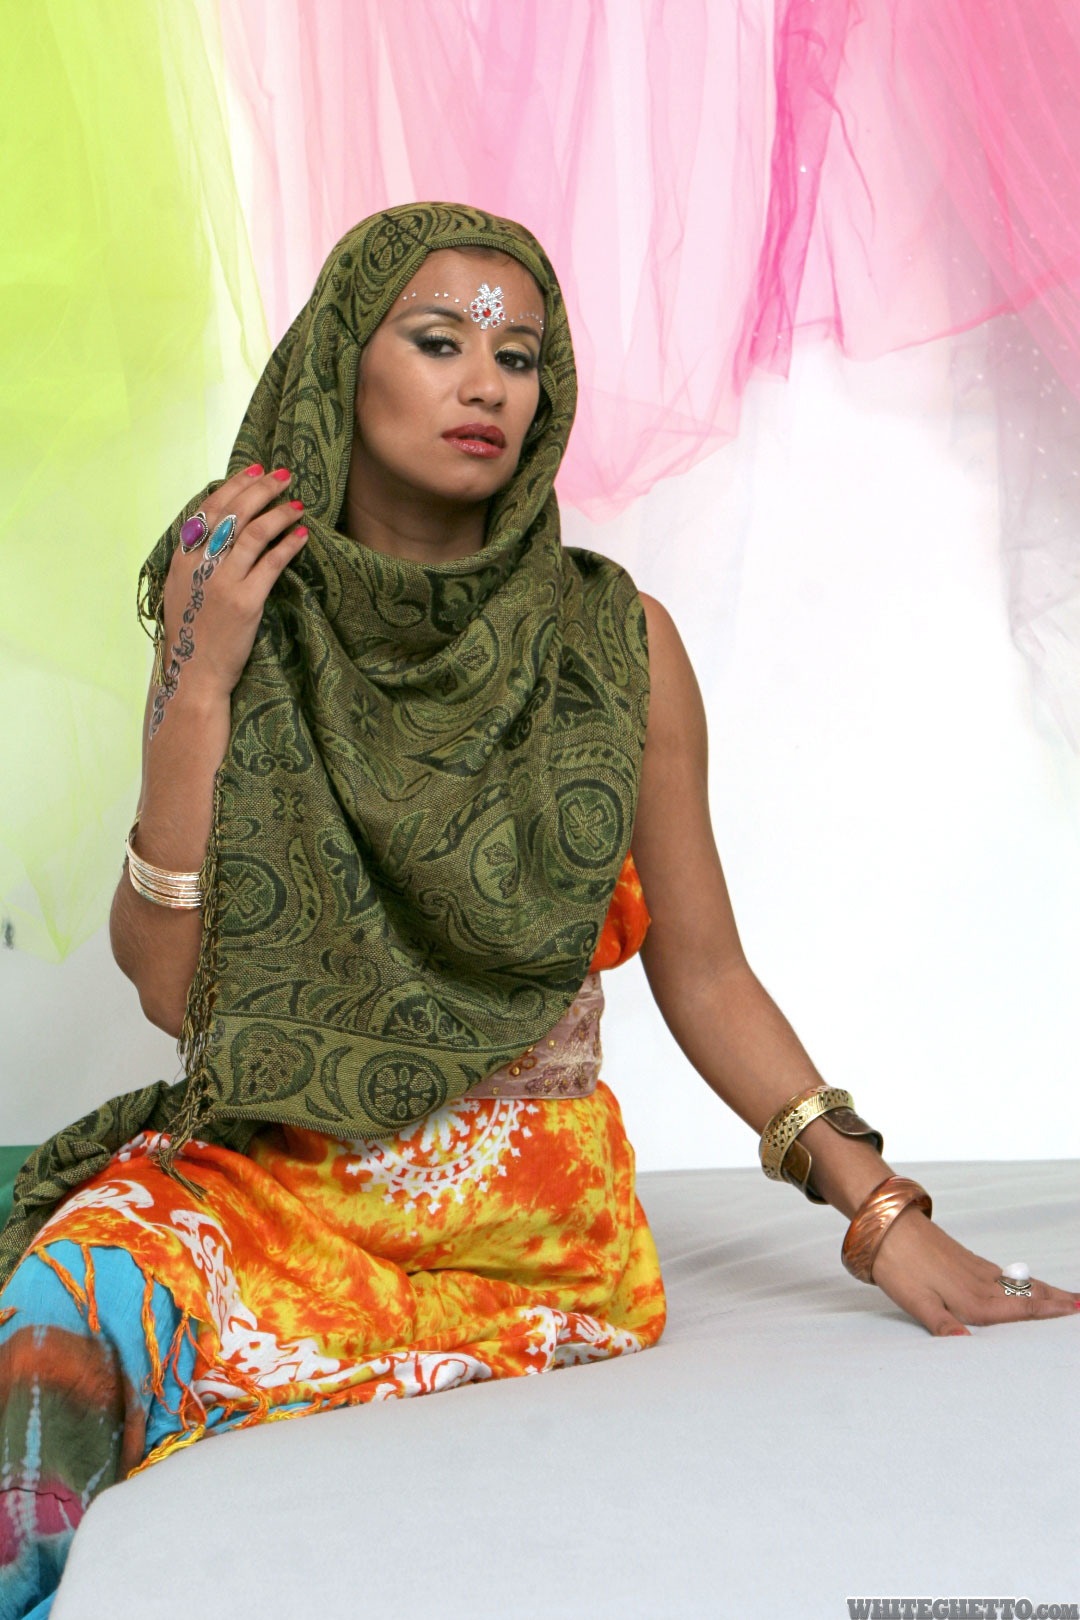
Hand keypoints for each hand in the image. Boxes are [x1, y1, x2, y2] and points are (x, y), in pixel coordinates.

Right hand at [153, 464, 307, 725]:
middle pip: (234, 512)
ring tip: (298, 504)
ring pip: (254, 532)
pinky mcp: (245, 601)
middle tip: (284, 476)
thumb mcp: (182, 590)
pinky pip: (272, 562)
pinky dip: (289, 544)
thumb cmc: (193, 633)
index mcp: (182, 557)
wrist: (194, 673)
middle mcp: (200, 564)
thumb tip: (220, 532)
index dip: (235, 485)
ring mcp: (222, 581)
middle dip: (261, 488)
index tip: (255, 470)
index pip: (210, 508)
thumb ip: (196, 560)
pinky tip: (303, 535)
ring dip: (279, 512)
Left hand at [868, 1202, 1079, 1334]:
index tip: (1077, 1311)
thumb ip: (941, 1324)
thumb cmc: (898, 1265)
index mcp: (971, 1300)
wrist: (886, 1224)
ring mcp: (974, 1269)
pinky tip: (1024, 1283)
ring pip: (1018, 1283)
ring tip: (1066, 1296)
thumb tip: (964, 1343)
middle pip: (1027, 1295)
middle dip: (1056, 1301)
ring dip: (1044, 1290)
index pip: (1019, 1309)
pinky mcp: (965, 1259)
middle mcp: (979, 1283)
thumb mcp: (914, 1301)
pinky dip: (1023, 1281)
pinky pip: (1004, 1274)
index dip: (1048, 1312)